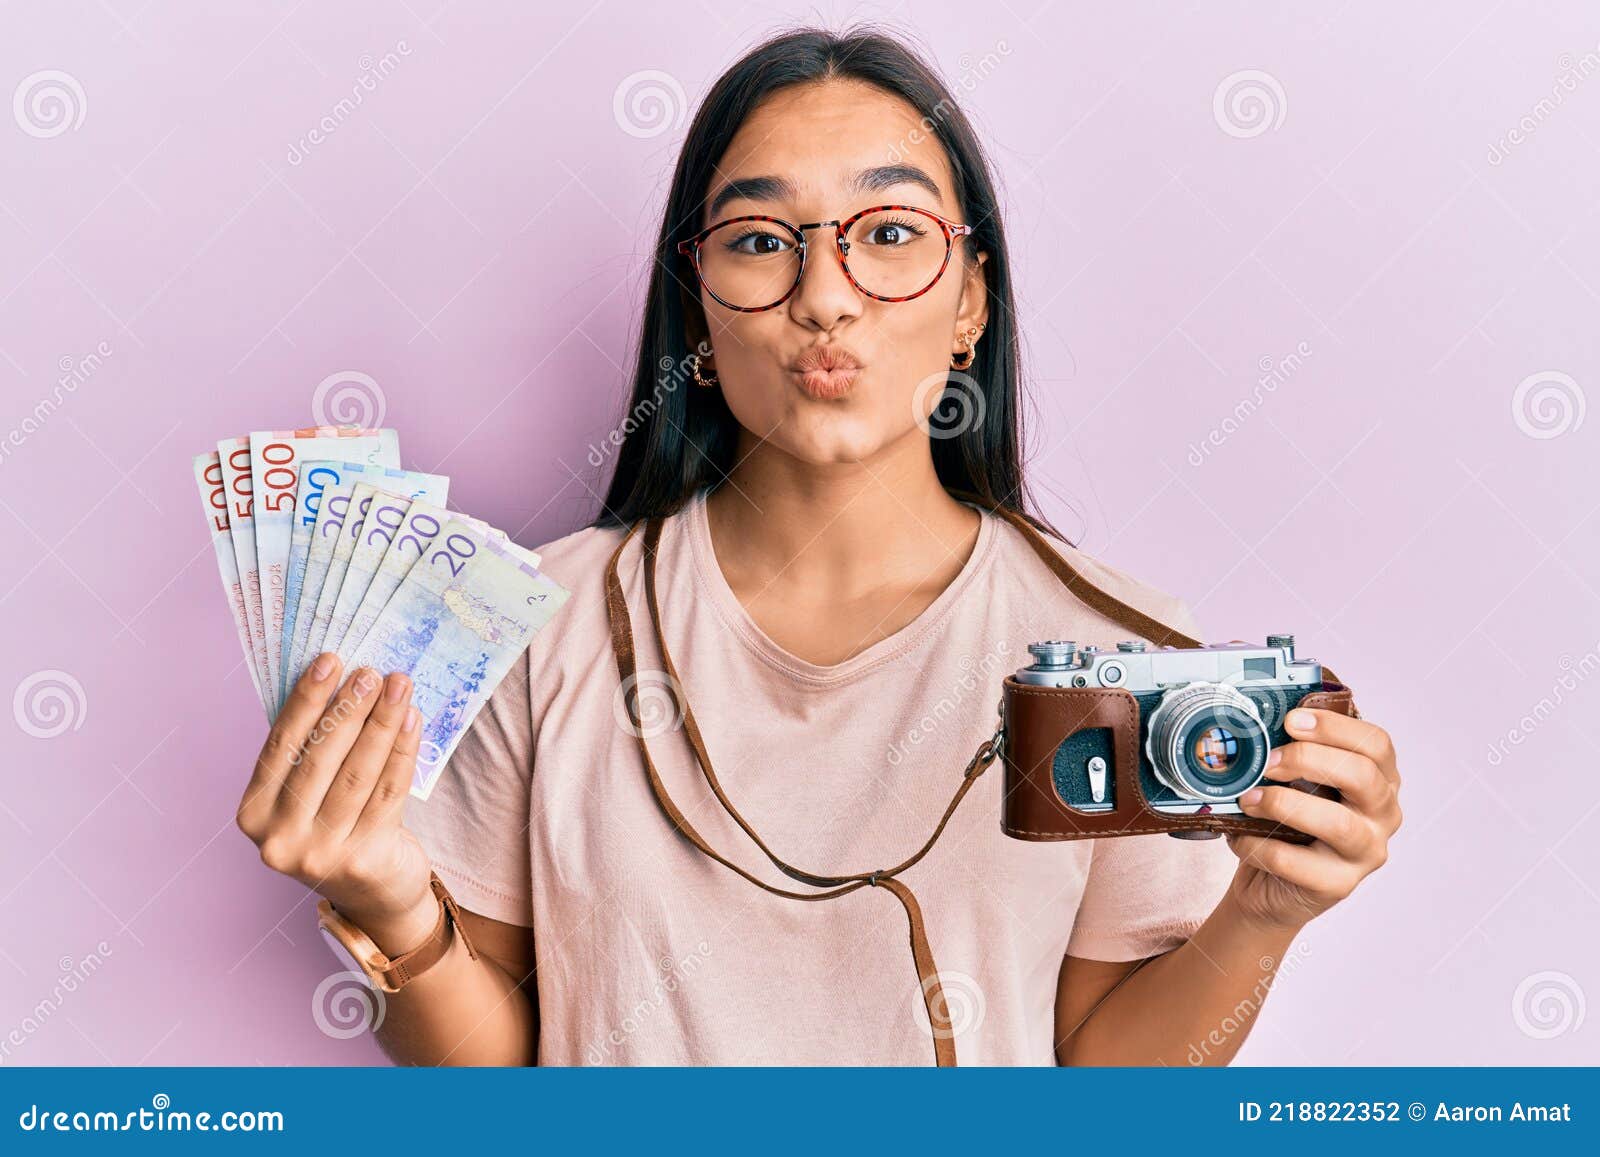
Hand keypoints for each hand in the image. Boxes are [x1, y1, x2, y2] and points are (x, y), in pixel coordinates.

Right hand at [235, 653, 436, 952]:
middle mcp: (279, 839)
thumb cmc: (337, 827)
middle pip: (320, 759)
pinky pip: (388, 792)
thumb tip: (336, 679)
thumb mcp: (308, 796)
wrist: (374, 895)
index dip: (305, 701)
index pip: (280, 746)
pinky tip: (412, 720)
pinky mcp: (363, 860)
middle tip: (370, 672)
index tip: (329, 662)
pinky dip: (402, 751)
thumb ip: (310, 750)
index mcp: (253, 814)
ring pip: (358, 773)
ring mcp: (321, 854)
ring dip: (381, 723)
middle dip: (348, 709)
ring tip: (398, 685)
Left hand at [1224, 708, 1402, 931]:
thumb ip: (1292, 754)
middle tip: (1269, 762)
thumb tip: (1258, 724)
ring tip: (1248, 800)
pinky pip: (1296, 861)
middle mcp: (1383, 815)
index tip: (1291, 720)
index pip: (1376, 743)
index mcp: (1380, 779)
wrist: (1270, 883)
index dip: (1334, 727)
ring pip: (1338, 823)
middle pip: (1363, 776)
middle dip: (1308, 760)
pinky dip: (1259, 845)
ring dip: (1282, 804)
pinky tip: (1239, 837)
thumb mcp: (1296, 782)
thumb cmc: (1287, 822)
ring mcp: (1366, 853)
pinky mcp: (1338, 885)